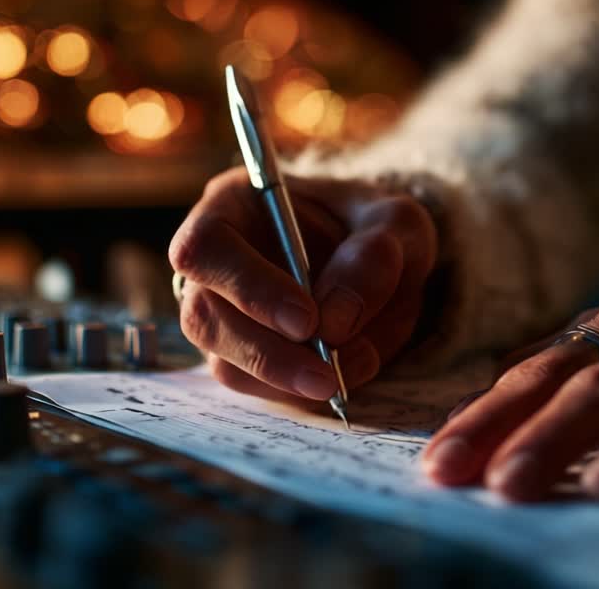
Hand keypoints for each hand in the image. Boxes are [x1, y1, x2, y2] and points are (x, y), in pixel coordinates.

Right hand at [170, 167, 436, 402]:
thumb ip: (372, 258)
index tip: (306, 320)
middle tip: (327, 376)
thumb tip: (334, 322)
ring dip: (284, 380)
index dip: (248, 288)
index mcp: (231, 205)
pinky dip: (296, 393)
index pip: (204, 247)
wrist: (382, 265)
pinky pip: (254, 389)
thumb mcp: (395, 224)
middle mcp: (212, 263)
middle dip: (267, 355)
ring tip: (341, 376)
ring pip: (225, 364)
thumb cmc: (376, 229)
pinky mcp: (240, 359)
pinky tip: (337, 377)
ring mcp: (219, 315)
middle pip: (203, 317)